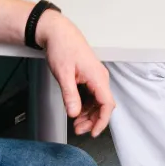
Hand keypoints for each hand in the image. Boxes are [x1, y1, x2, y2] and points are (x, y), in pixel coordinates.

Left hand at [38, 12, 115, 135]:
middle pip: (103, 105)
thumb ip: (70, 95)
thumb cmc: (62, 47)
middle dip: (93, 120)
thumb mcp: (63, 74)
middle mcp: (100, 78)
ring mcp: (95, 77)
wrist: (57, 32)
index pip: (107, 105)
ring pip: (97, 101)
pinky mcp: (89, 76)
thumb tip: (74, 113)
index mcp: (97, 77)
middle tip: (78, 129)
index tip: (94, 132)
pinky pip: (92, 95)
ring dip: (88, 114)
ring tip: (76, 123)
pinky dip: (85, 105)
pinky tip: (76, 110)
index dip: (102, 121)